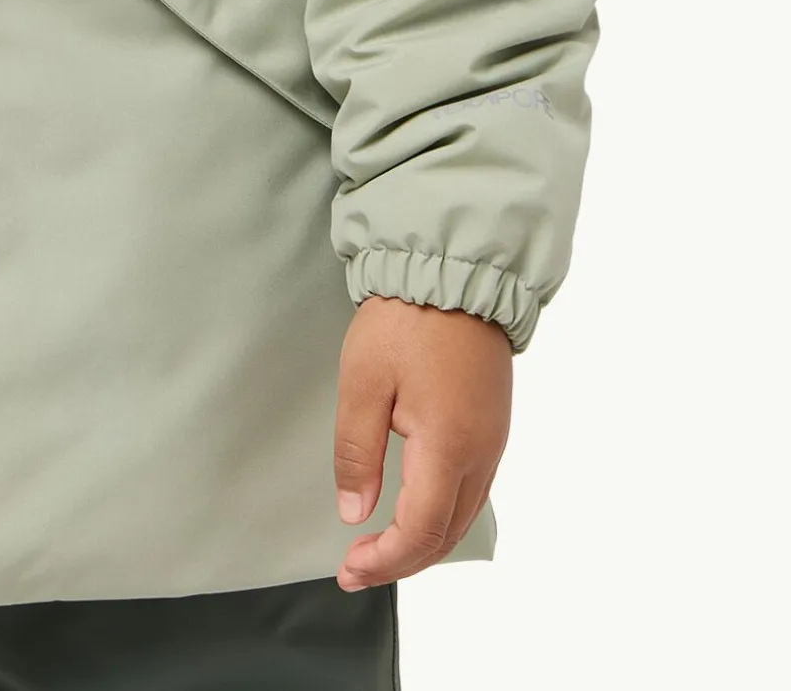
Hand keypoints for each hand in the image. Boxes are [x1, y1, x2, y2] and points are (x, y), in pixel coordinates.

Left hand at [331, 295, 510, 590]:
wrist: (456, 273)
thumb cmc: (407, 320)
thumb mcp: (363, 381)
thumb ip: (357, 452)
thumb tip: (354, 512)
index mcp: (449, 446)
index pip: (421, 531)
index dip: (385, 561)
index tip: (349, 569)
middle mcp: (481, 454)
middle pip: (447, 535)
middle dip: (402, 561)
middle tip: (357, 568)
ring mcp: (492, 442)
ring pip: (463, 517)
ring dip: (423, 542)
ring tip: (379, 549)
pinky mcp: (492, 428)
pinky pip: (472, 492)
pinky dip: (442, 516)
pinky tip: (414, 512)